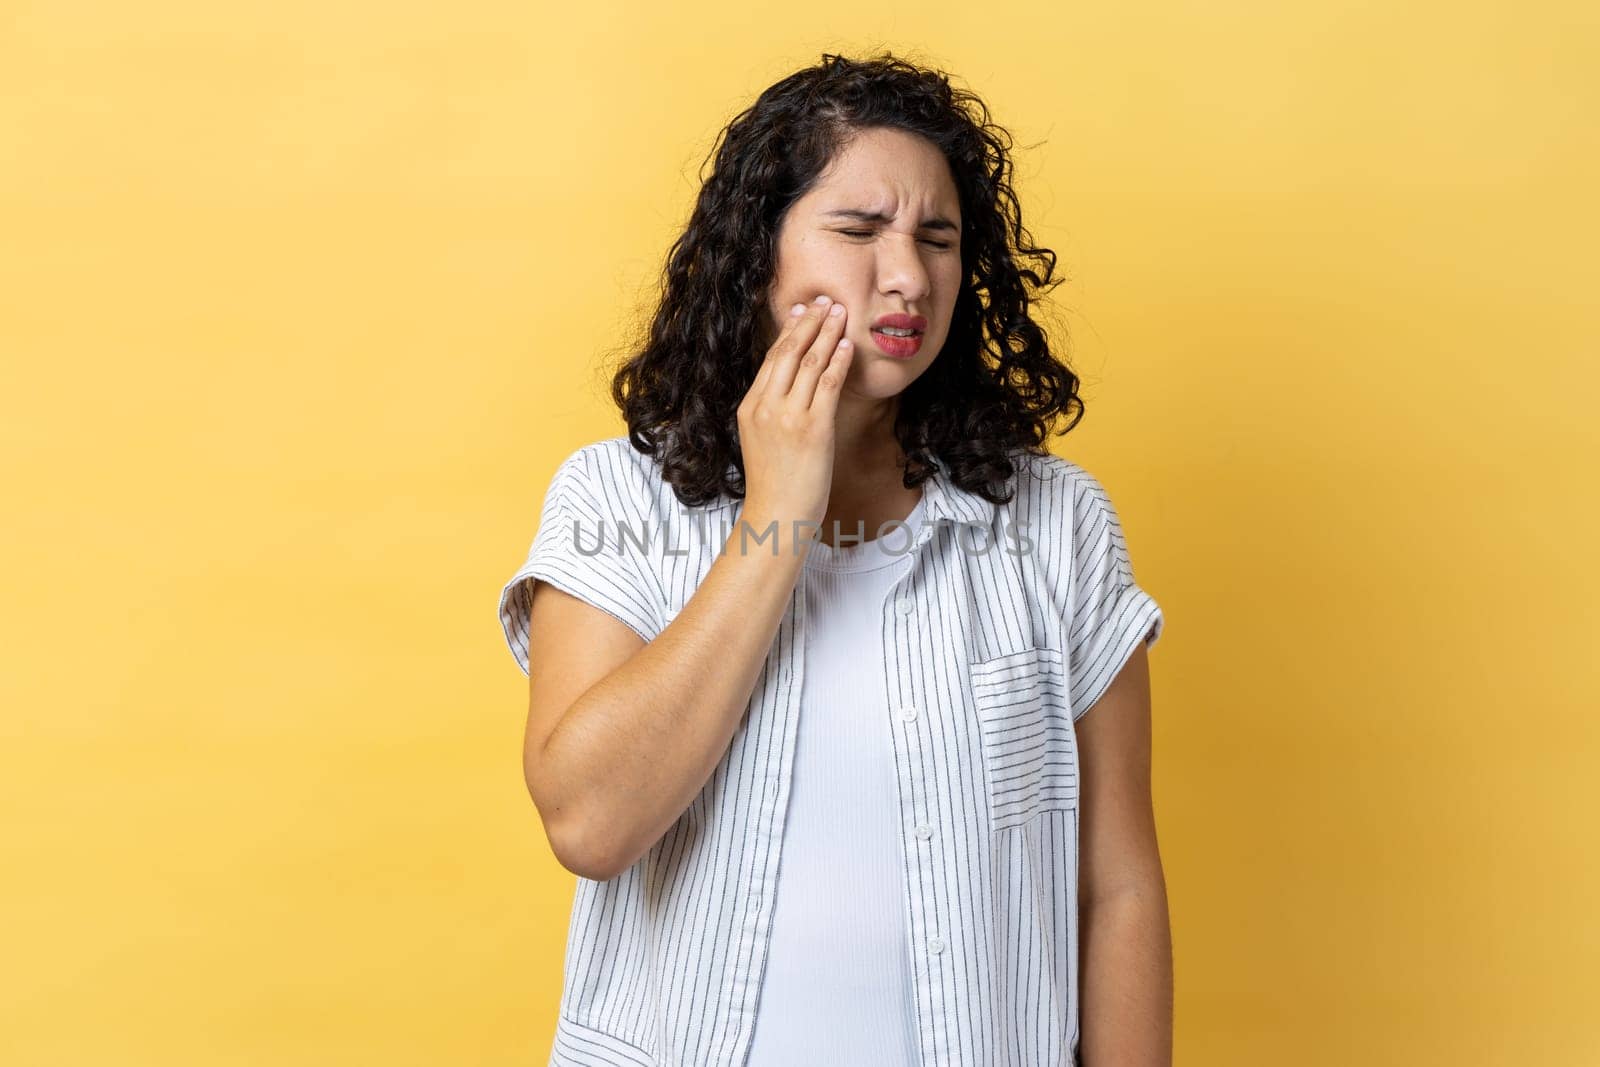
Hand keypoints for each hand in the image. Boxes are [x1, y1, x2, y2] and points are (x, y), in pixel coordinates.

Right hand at [735, 295, 853, 531]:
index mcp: (750, 407)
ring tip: (840, 313)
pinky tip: (848, 345)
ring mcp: (789, 416)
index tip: (802, 311)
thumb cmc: (774, 485)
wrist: (777, 516)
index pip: (771, 359)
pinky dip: (839, 360)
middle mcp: (766, 406)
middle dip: (809, 322)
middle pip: (788, 352)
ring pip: (810, 362)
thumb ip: (770, 412)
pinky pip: (828, 384)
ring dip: (827, 333)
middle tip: (825, 301)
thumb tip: (788, 388)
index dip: (789, 331)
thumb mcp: (761, 440)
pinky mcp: (813, 428)